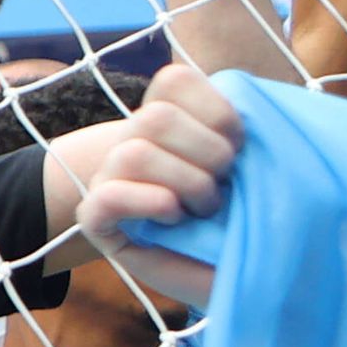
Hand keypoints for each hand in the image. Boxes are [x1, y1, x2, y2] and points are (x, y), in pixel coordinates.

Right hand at [78, 62, 241, 303]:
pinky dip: (148, 203)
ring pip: (133, 154)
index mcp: (165, 120)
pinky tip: (174, 217)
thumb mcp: (244, 166)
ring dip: (185, 183)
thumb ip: (238, 132)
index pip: (173, 80)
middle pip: (155, 117)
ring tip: (204, 208)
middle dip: (207, 152)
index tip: (241, 146)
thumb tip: (251, 111)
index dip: (217, 111)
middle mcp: (130, 143)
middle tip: (225, 183)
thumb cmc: (233, 217)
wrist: (210, 265)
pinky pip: (107, 198)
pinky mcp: (95, 220)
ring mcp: (108, 180)